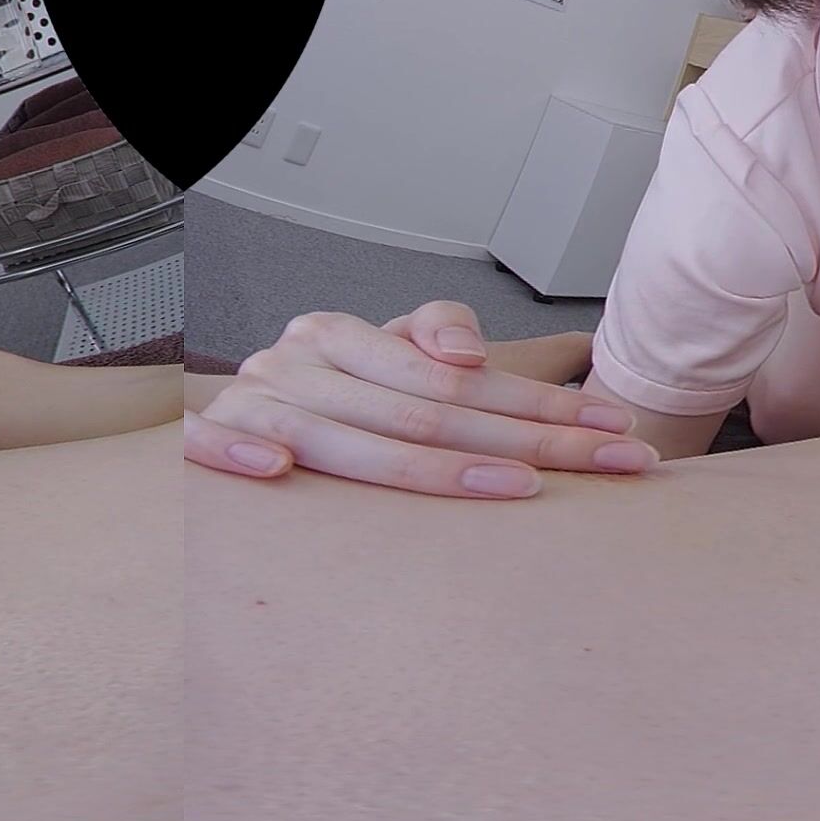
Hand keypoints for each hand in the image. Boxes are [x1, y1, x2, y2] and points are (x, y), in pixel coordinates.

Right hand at [183, 303, 653, 497]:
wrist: (223, 424)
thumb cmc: (321, 399)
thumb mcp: (383, 359)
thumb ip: (434, 337)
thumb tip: (466, 354)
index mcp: (342, 334)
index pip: (458, 372)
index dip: (540, 399)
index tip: (613, 427)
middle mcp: (300, 361)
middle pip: (427, 407)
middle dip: (530, 437)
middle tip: (613, 462)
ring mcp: (254, 404)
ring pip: (350, 439)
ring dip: (438, 468)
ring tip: (522, 486)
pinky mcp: (205, 443)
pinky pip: (216, 450)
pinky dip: (242, 457)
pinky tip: (281, 473)